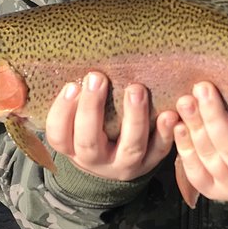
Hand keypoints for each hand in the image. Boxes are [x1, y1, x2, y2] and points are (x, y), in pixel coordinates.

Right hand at [45, 72, 177, 181]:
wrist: (114, 165)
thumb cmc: (91, 130)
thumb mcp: (74, 122)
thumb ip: (74, 101)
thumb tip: (74, 63)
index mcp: (71, 148)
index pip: (59, 134)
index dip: (62, 112)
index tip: (71, 86)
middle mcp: (95, 160)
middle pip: (89, 141)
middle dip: (92, 109)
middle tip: (97, 78)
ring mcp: (124, 164)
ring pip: (129, 147)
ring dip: (134, 118)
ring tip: (136, 90)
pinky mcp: (150, 163)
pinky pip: (159, 151)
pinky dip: (165, 133)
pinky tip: (169, 114)